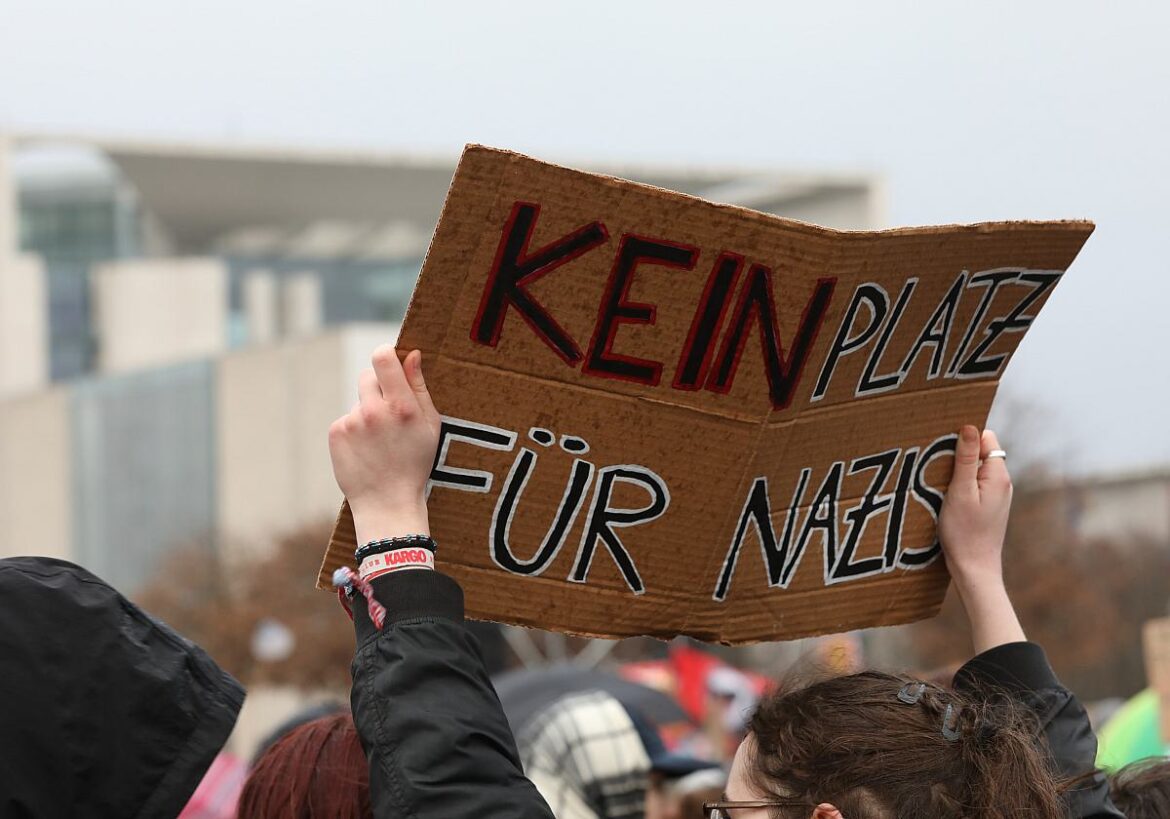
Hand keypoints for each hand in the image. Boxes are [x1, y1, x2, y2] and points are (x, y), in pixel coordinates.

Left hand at [328, 346, 440, 544]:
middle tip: (390, 415)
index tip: (390, 363)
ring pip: (359, 401)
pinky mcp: (336, 432)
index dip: (386, 355)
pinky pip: (346, 419)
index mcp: (402, 406)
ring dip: (367, 412)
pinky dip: (354, 430)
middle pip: (368, 377)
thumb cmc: (415, 463)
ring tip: (379, 442)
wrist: (387, 502)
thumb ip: (419, 387)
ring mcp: (352, 421)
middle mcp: (374, 410)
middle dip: (378, 389)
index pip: (383, 358)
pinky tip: (366, 449)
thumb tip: (412, 353)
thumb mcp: (430, 426)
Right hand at [938, 425, 1011, 590]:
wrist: (974, 569)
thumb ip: (965, 459)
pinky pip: (974, 485)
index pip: (986, 438)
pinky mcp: (988, 507)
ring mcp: (997, 496)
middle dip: (959, 455)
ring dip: (957, 472)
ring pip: (975, 470)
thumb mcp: (960, 491)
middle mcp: (1002, 482)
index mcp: (998, 475)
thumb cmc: (964, 532)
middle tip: (938, 470)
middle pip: (980, 453)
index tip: (945, 451)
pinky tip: (947, 499)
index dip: (965, 439)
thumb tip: (970, 426)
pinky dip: (960, 486)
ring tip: (941, 487)